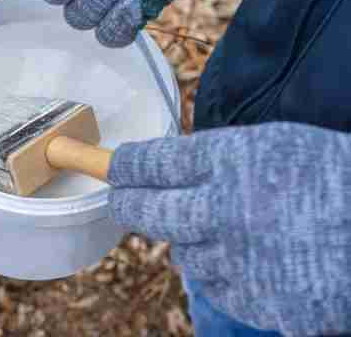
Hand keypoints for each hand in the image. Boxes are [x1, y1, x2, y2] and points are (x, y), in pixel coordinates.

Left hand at [108, 123, 350, 335]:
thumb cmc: (336, 179)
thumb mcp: (276, 145)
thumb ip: (220, 157)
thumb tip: (166, 168)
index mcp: (233, 161)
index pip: (153, 162)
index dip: (127, 165)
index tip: (116, 167)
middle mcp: (227, 209)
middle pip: (148, 211)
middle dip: (127, 203)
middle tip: (122, 200)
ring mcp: (241, 259)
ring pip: (183, 253)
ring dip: (190, 240)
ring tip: (218, 229)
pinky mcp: (260, 300)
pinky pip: (217, 285)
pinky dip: (223, 272)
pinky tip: (248, 258)